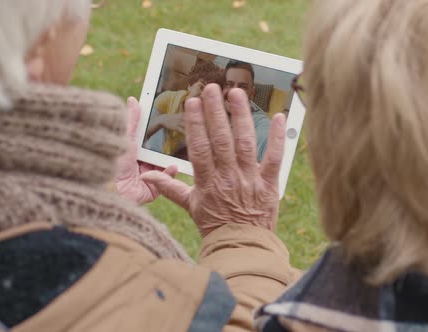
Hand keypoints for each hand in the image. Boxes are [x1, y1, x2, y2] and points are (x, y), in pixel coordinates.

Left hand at [115, 97, 177, 204]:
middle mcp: (140, 163)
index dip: (159, 129)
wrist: (110, 189)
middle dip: (169, 143)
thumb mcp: (124, 138)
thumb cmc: (112, 163)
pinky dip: (170, 172)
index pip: (149, 137)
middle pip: (159, 150)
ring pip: (164, 164)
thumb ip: (131, 121)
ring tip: (180, 148)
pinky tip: (172, 166)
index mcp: (133, 150)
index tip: (170, 117)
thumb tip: (133, 100)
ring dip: (170, 157)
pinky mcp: (153, 188)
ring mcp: (147, 176)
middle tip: (181, 132)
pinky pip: (166, 179)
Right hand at [141, 85, 286, 236]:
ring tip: (236, 94)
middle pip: (221, 140)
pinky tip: (278, 116)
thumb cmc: (215, 226)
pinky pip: (275, 158)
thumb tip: (148, 177)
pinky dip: (277, 137)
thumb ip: (170, 189)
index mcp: (207, 182)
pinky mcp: (270, 184)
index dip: (195, 124)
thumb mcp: (190, 207)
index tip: (192, 103)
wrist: (242, 246)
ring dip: (241, 116)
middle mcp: (228, 178)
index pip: (199, 148)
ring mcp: (250, 179)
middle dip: (215, 112)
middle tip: (212, 88)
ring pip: (246, 143)